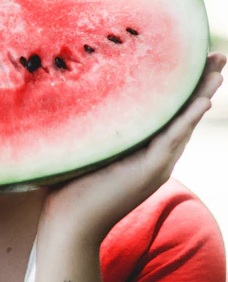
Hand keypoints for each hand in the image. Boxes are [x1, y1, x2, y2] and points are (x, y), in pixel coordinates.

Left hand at [39, 52, 225, 245]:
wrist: (69, 225)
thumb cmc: (70, 187)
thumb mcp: (89, 147)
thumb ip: (96, 125)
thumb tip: (79, 88)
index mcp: (145, 150)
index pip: (171, 112)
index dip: (185, 86)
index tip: (195, 58)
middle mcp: (157, 156)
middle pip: (185, 113)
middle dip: (203, 83)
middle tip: (219, 56)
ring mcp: (156, 164)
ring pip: (185, 122)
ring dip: (202, 94)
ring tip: (218, 70)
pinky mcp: (149, 171)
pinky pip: (172, 139)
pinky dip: (188, 118)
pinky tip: (203, 100)